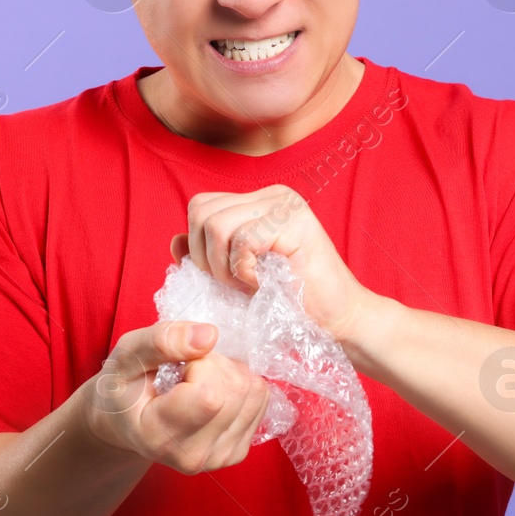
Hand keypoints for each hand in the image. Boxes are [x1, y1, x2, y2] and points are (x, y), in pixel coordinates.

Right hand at [80, 320, 271, 474]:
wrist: (126, 425)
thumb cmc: (123, 388)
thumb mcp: (126, 356)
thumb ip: (160, 342)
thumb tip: (210, 335)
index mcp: (159, 437)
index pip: (210, 395)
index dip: (201, 364)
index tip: (177, 366)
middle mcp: (192, 457)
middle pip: (237, 390)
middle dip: (216, 363)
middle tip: (186, 369)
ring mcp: (218, 459)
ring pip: (254, 392)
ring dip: (230, 371)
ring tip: (198, 379)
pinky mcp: (237, 453)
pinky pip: (261, 400)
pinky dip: (241, 384)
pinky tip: (212, 391)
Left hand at [172, 184, 373, 343]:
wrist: (340, 321)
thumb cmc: (291, 304)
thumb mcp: (237, 279)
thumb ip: (208, 257)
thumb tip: (174, 242)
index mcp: (258, 202)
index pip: (202, 206)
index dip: (199, 247)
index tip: (224, 277)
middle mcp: (272, 194)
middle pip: (201, 210)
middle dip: (206, 256)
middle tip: (235, 282)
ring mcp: (285, 203)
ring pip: (216, 224)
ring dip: (224, 266)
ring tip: (250, 284)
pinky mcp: (295, 221)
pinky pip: (241, 239)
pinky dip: (243, 270)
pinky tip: (263, 283)